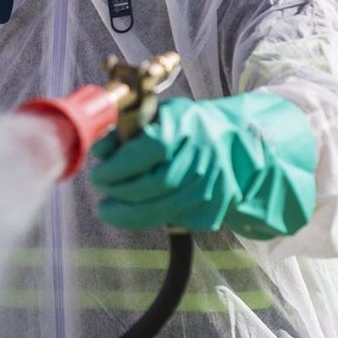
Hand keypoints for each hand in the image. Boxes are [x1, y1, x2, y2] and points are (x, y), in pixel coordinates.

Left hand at [90, 94, 316, 237]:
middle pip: (151, 186)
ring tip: (110, 209)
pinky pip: (177, 221)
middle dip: (119, 194)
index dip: (116, 168)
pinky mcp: (214, 210)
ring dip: (129, 214)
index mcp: (183, 129)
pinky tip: (140, 211)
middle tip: (102, 194)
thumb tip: (98, 148)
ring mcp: (210, 187)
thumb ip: (128, 130)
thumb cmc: (189, 127)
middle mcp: (200, 159)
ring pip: (162, 210)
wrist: (239, 143)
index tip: (98, 175)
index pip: (144, 153)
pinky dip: (153, 219)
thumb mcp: (160, 116)